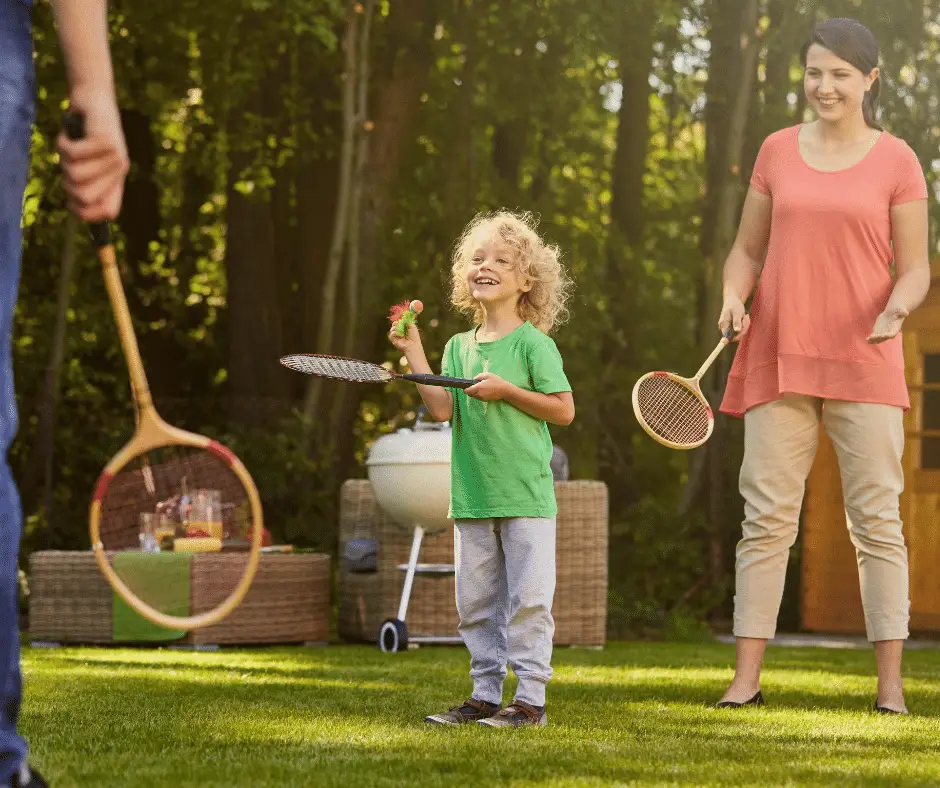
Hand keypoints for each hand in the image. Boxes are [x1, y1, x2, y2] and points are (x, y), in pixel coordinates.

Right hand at [57, 89, 128, 221]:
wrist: (94, 100)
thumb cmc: (86, 134)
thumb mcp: (87, 164)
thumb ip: (86, 186)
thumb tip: (81, 211)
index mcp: (117, 180)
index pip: (108, 212)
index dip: (87, 213)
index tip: (72, 202)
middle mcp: (120, 170)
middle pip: (84, 197)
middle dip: (68, 184)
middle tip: (70, 166)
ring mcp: (115, 155)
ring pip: (75, 174)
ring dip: (65, 161)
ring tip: (72, 148)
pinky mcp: (104, 139)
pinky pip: (71, 153)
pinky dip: (64, 142)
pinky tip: (70, 135)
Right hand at [388, 320, 421, 352]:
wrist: (412, 345)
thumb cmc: (414, 337)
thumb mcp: (413, 327)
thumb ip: (408, 321)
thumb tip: (403, 317)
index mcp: (404, 328)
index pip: (399, 322)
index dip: (399, 320)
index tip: (401, 319)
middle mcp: (400, 332)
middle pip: (394, 325)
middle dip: (395, 323)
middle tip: (397, 323)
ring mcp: (396, 336)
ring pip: (392, 329)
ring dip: (395, 327)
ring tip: (399, 329)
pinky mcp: (393, 340)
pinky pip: (391, 334)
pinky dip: (394, 333)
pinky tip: (397, 333)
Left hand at [465, 372, 509, 400]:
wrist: (504, 390)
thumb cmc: (496, 381)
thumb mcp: (487, 375)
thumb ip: (478, 376)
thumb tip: (473, 380)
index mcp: (478, 387)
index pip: (467, 391)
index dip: (466, 388)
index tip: (468, 385)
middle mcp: (478, 394)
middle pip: (469, 394)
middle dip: (470, 390)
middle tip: (475, 385)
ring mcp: (482, 398)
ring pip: (474, 396)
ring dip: (474, 392)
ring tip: (481, 387)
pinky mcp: (485, 400)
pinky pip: (478, 397)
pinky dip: (479, 394)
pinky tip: (484, 390)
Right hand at [718, 294, 749, 340]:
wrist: (732, 301)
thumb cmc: (734, 305)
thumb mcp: (737, 313)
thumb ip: (736, 322)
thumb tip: (737, 331)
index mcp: (723, 325)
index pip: (729, 337)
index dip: (738, 335)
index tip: (744, 328)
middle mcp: (724, 328)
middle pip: (735, 336)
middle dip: (743, 328)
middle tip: (746, 318)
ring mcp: (728, 328)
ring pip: (739, 333)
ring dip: (745, 325)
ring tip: (745, 316)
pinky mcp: (732, 327)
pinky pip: (739, 330)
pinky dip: (744, 325)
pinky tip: (744, 318)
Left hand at [867, 306, 908, 343]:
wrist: (892, 313)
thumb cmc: (898, 311)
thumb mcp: (901, 311)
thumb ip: (903, 313)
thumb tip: (905, 312)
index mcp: (895, 329)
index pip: (891, 334)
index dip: (887, 335)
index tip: (882, 335)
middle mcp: (889, 333)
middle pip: (884, 338)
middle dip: (878, 338)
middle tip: (873, 336)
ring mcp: (882, 333)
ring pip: (878, 339)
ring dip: (873, 340)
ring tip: (868, 339)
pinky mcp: (877, 332)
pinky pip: (874, 337)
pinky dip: (870, 339)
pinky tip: (867, 339)